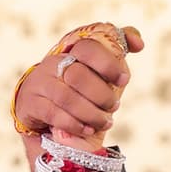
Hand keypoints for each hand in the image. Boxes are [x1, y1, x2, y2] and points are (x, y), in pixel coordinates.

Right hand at [14, 25, 142, 159]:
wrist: (41, 109)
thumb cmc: (77, 87)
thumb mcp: (96, 70)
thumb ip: (116, 51)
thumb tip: (139, 43)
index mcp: (71, 50)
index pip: (88, 47)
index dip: (108, 63)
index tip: (123, 80)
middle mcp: (53, 63)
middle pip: (78, 75)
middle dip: (102, 95)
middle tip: (114, 106)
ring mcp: (40, 83)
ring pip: (67, 98)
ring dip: (91, 114)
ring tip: (105, 122)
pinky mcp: (31, 104)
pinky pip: (54, 114)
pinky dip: (74, 124)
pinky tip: (87, 129)